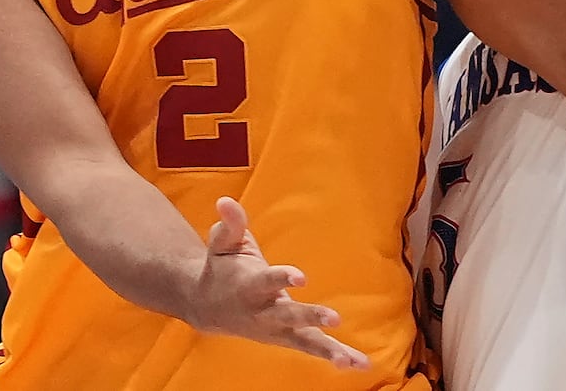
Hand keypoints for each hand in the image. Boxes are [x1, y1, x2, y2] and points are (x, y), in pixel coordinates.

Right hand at [188, 197, 368, 368]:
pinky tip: (359, 364)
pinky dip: (336, 356)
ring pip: (303, 341)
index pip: (268, 281)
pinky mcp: (286, 338)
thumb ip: (230, 223)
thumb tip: (225, 201)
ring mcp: (275, 329)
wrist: (205, 306)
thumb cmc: (220, 268)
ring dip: (329, 350)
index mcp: (250, 285)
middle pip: (289, 316)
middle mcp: (263, 311)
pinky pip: (312, 348)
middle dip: (310, 317)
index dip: (283, 278)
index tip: (301, 278)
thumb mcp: (222, 243)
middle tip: (335, 318)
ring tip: (352, 361)